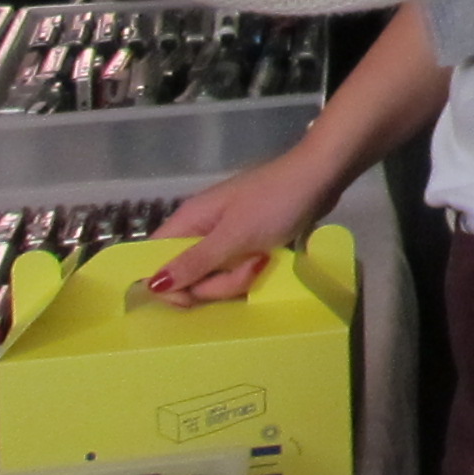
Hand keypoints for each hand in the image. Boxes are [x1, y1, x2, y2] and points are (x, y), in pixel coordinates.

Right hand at [146, 143, 343, 306]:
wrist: (322, 175)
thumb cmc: (275, 202)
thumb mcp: (234, 237)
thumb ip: (194, 263)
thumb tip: (151, 285)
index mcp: (187, 222)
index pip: (154, 262)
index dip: (167, 286)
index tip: (192, 298)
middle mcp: (200, 230)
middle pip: (188, 276)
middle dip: (218, 283)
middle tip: (248, 267)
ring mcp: (225, 236)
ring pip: (215, 276)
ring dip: (239, 277)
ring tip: (264, 258)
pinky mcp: (247, 241)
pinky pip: (237, 268)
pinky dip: (252, 269)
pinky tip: (269, 259)